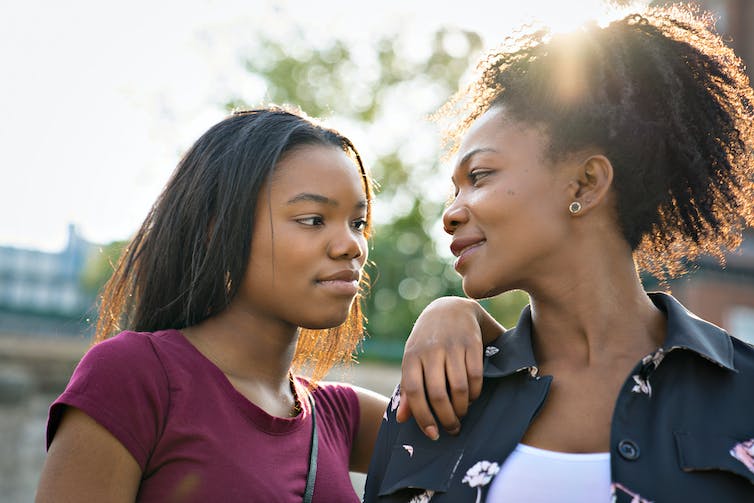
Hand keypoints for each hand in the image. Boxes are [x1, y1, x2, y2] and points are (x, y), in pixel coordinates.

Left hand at [396, 297, 503, 439]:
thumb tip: (402, 420)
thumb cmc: (427, 341)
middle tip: (452, 430)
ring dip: (462, 409)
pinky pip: (475, 377)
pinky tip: (472, 398)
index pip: (412, 391)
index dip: (422, 416)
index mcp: (411, 356)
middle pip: (437, 394)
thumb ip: (408, 389)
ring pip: (458, 388)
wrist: (451, 308)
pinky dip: (475, 393)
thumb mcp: (413, 359)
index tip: (432, 434)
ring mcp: (452, 346)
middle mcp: (430, 351)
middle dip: (446, 418)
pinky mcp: (472, 343)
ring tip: (462, 415)